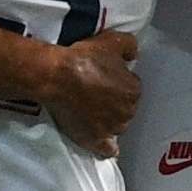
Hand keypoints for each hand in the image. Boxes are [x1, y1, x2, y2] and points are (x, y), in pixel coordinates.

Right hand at [42, 30, 141, 158]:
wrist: (57, 77)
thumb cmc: (84, 58)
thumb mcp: (112, 41)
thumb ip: (130, 46)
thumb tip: (134, 55)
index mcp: (133, 90)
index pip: (131, 86)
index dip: (117, 79)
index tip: (104, 76)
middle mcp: (127, 112)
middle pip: (125, 107)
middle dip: (114, 100)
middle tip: (95, 91)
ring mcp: (112, 129)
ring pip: (117, 125)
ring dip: (109, 120)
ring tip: (91, 110)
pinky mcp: (96, 140)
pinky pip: (108, 149)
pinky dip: (107, 146)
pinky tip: (102, 140)